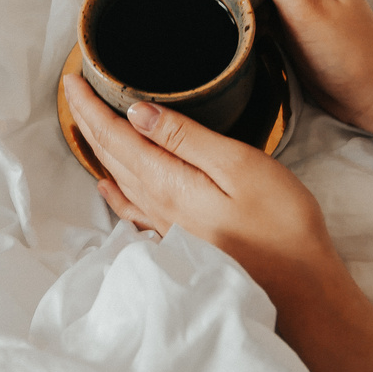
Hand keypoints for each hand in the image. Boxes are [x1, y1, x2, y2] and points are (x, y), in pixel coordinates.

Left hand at [63, 73, 352, 334]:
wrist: (300, 292)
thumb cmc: (281, 225)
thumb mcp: (239, 166)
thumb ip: (186, 138)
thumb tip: (137, 112)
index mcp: (168, 183)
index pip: (114, 137)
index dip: (90, 107)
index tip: (72, 80)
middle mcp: (158, 207)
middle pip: (111, 157)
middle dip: (88, 122)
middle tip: (73, 91)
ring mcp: (167, 227)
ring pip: (119, 179)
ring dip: (99, 150)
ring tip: (86, 126)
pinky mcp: (181, 240)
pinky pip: (133, 208)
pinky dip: (116, 190)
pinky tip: (109, 187)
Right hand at [226, 0, 372, 132]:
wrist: (372, 97)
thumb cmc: (348, 54)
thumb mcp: (306, 9)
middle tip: (240, 17)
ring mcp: (300, 0)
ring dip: (246, 6)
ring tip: (245, 29)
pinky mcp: (294, 24)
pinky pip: (263, 13)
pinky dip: (254, 22)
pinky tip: (251, 37)